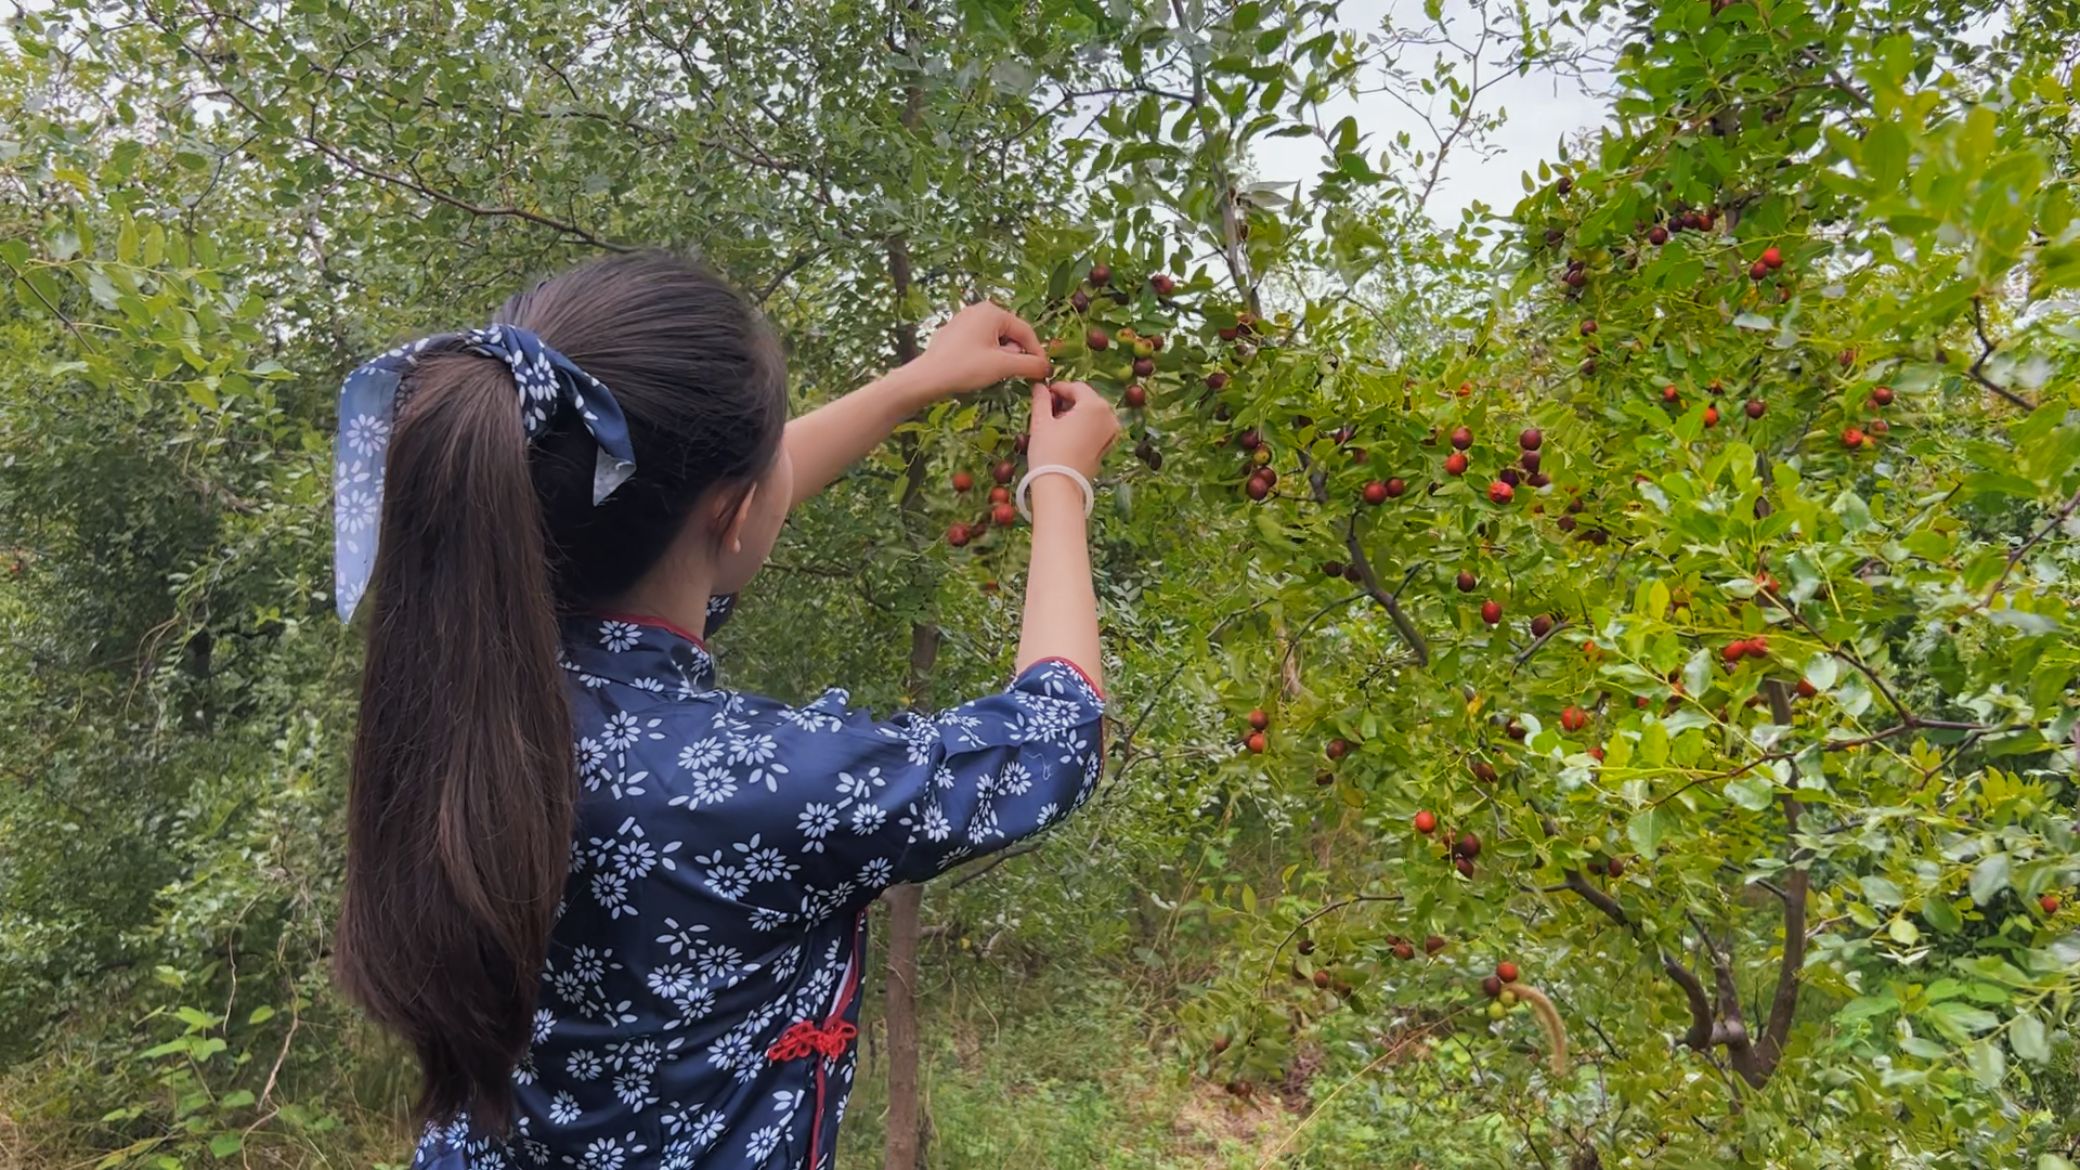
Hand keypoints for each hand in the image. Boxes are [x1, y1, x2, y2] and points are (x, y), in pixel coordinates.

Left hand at [903, 302, 1049, 400]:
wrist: (926, 378)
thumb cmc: (965, 368)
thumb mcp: (1003, 366)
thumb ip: (1030, 365)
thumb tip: (1046, 367)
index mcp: (993, 312)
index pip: (1025, 331)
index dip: (1037, 352)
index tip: (1042, 371)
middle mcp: (978, 310)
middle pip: (1010, 333)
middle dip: (1015, 355)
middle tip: (1011, 373)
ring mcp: (963, 320)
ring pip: (994, 339)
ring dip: (1000, 356)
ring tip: (991, 372)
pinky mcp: (953, 333)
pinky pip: (979, 342)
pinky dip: (985, 355)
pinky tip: (976, 369)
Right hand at [1024, 381, 1118, 481]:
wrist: (1060, 485)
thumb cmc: (1049, 452)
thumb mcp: (1041, 422)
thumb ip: (1041, 400)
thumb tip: (1040, 387)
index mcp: (1094, 405)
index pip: (1076, 387)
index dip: (1059, 388)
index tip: (1045, 392)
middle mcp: (1109, 416)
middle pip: (1087, 398)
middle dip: (1069, 400)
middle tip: (1049, 406)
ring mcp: (1111, 432)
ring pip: (1093, 413)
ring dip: (1077, 412)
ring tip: (1057, 420)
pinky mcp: (1108, 445)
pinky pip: (1097, 427)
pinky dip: (1085, 425)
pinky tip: (1069, 433)